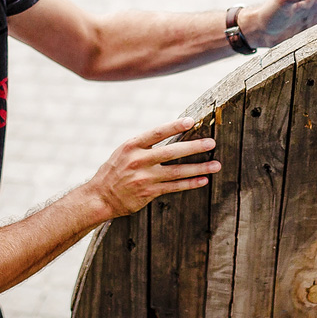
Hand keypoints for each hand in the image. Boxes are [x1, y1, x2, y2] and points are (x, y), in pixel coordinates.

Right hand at [87, 118, 218, 217]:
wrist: (100, 196)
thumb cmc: (115, 169)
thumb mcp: (125, 151)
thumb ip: (145, 144)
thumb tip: (172, 132)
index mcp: (132, 146)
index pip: (156, 133)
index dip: (174, 126)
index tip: (191, 121)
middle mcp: (138, 161)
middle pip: (171, 152)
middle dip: (194, 147)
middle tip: (212, 143)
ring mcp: (144, 178)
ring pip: (177, 172)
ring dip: (198, 168)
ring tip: (216, 165)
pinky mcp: (149, 193)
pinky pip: (173, 187)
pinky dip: (190, 184)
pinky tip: (203, 180)